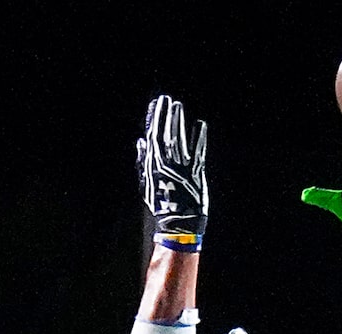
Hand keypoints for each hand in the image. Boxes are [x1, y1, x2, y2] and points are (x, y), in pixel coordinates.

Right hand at [139, 95, 210, 252]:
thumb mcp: (147, 185)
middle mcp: (166, 164)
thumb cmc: (162, 206)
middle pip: (166, 134)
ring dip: (179, 121)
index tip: (157, 104)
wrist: (178, 225)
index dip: (155, 118)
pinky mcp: (196, 173)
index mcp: (153, 165)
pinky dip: (199, 137)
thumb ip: (143, 162)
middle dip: (166, 116)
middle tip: (168, 100)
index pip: (153, 136)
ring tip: (178, 106)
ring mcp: (182, 167)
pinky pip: (198, 151)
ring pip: (179, 139)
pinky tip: (200, 124)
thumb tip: (141, 142)